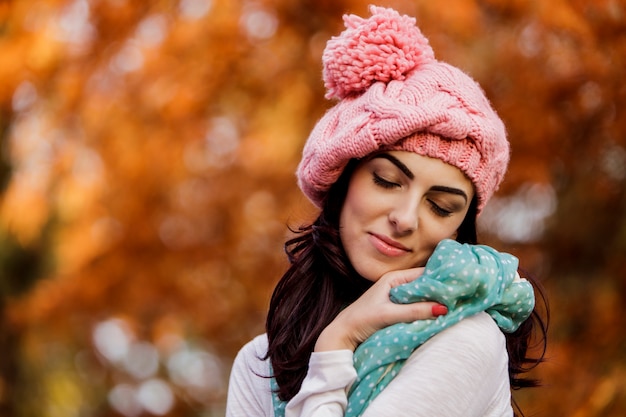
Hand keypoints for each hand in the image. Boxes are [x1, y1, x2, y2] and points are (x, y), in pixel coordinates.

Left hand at [314, 267, 446, 351]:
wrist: (344, 333)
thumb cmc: (362, 320)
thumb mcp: (389, 315)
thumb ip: (415, 311)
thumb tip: (443, 309)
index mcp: (394, 278)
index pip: (424, 273)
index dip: (440, 278)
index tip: (459, 284)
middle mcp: (397, 284)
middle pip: (424, 284)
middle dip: (440, 291)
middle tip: (460, 296)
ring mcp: (397, 297)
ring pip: (422, 296)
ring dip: (434, 301)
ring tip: (454, 304)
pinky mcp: (397, 308)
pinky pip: (416, 305)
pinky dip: (426, 309)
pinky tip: (438, 314)